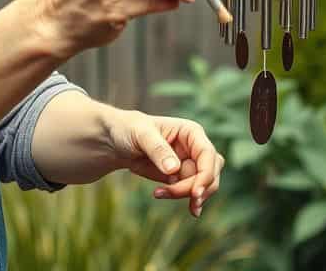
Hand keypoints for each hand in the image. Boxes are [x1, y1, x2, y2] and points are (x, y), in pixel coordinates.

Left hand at [105, 110, 223, 217]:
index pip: (208, 155)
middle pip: (209, 173)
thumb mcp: (140, 134)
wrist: (115, 141)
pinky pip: (189, 191)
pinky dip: (178, 197)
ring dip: (185, 195)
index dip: (206, 175)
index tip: (195, 193)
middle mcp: (195, 148)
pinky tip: (159, 194)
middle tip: (169, 193)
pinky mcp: (181, 177)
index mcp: (191, 132)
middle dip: (195, 188)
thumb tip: (174, 169)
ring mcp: (189, 164)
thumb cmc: (128, 129)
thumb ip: (158, 149)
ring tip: (158, 193)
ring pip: (202, 185)